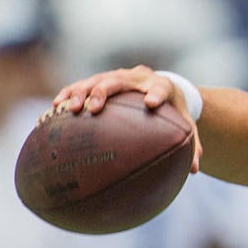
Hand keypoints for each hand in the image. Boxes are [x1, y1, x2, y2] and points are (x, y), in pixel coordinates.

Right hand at [52, 66, 202, 172]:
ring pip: (95, 81)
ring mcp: (116, 77)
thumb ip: (192, 144)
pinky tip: (52, 110)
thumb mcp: (185, 125)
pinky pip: (80, 86)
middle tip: (94, 108)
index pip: (160, 88)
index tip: (150, 103)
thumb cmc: (174, 111)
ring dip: (80, 93)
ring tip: (67, 109)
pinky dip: (67, 96)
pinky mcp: (100, 81)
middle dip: (104, 92)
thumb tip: (195, 170)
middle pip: (119, 80)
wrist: (161, 87)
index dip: (155, 94)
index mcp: (162, 87)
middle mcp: (137, 78)